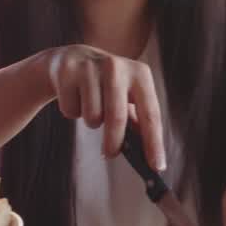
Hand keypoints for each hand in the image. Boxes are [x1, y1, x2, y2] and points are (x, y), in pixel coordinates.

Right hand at [38, 44, 165, 170]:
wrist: (71, 58)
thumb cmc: (106, 86)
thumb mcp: (127, 96)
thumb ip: (138, 123)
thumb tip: (149, 157)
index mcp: (140, 74)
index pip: (151, 114)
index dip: (154, 143)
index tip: (157, 167)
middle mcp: (117, 66)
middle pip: (117, 116)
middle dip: (114, 141)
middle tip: (110, 154)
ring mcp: (90, 67)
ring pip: (91, 116)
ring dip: (91, 122)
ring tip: (91, 108)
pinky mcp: (67, 71)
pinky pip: (71, 110)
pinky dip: (72, 112)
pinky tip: (75, 97)